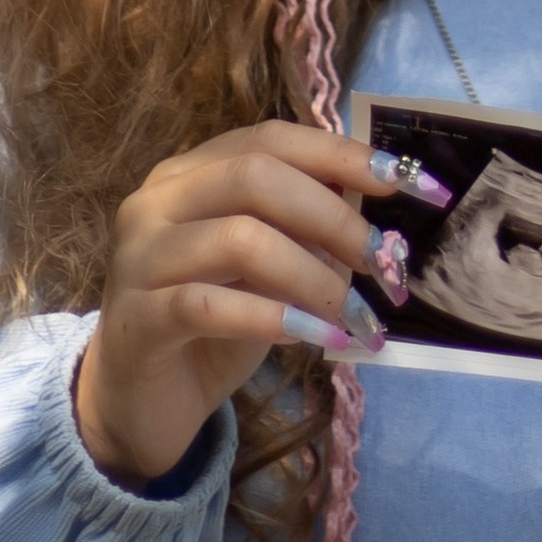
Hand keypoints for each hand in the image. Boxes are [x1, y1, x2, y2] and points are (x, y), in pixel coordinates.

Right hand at [72, 122, 388, 490]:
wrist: (138, 402)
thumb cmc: (213, 325)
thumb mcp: (268, 268)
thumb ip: (306, 230)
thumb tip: (377, 212)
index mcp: (191, 172)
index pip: (270, 138)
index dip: (340, 154)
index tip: (403, 182)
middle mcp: (158, 200)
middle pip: (256, 176)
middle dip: (334, 217)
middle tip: (384, 263)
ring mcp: (140, 257)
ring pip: (239, 238)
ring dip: (313, 276)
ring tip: (353, 316)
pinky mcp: (137, 320)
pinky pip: (208, 305)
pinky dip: (273, 318)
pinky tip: (314, 340)